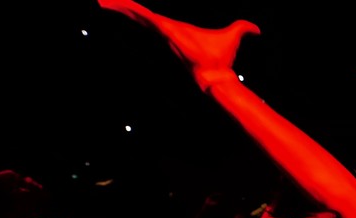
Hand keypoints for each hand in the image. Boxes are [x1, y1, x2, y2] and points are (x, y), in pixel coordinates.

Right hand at [98, 0, 259, 91]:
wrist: (217, 73)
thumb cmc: (222, 58)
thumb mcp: (235, 35)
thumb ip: (243, 29)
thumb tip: (256, 29)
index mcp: (175, 27)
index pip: (152, 15)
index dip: (138, 10)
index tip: (125, 4)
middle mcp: (165, 28)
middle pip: (139, 13)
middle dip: (121, 6)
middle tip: (102, 1)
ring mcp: (162, 29)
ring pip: (135, 12)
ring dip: (117, 5)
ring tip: (99, 0)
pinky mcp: (163, 28)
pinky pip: (140, 14)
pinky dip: (125, 7)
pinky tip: (107, 2)